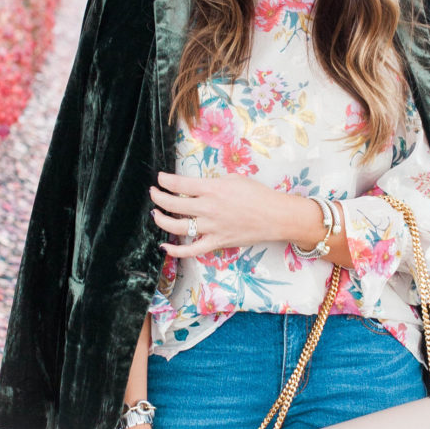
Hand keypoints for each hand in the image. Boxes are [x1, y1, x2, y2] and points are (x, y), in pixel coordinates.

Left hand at [151, 171, 322, 258]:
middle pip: (172, 204)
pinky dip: (175, 250)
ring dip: (161, 219)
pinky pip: (191, 250)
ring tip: (155, 213)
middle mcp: (208, 208)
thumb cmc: (258, 195)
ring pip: (176, 226)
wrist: (276, 216)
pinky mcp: (216, 242)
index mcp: (212, 189)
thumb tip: (199, 187)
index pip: (179, 183)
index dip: (165, 180)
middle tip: (154, 192)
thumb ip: (213, 183)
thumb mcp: (234, 179)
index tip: (161, 178)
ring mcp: (211, 227)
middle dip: (158, 197)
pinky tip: (164, 245)